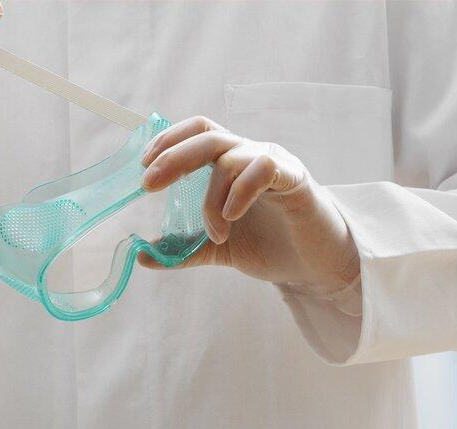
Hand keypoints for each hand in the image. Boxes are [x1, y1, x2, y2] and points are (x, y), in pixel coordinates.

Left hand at [140, 116, 359, 293]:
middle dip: (172, 157)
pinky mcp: (294, 179)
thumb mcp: (218, 249)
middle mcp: (250, 155)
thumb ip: (183, 249)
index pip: (196, 132)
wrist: (314, 267)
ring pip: (229, 157)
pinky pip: (262, 168)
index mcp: (231, 163)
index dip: (167, 140)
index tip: (144, 167)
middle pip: (206, 136)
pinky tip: (233, 218)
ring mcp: (273, 164)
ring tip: (216, 234)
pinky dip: (239, 192)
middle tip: (149, 184)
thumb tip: (142, 256)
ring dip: (211, 199)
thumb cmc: (271, 247)